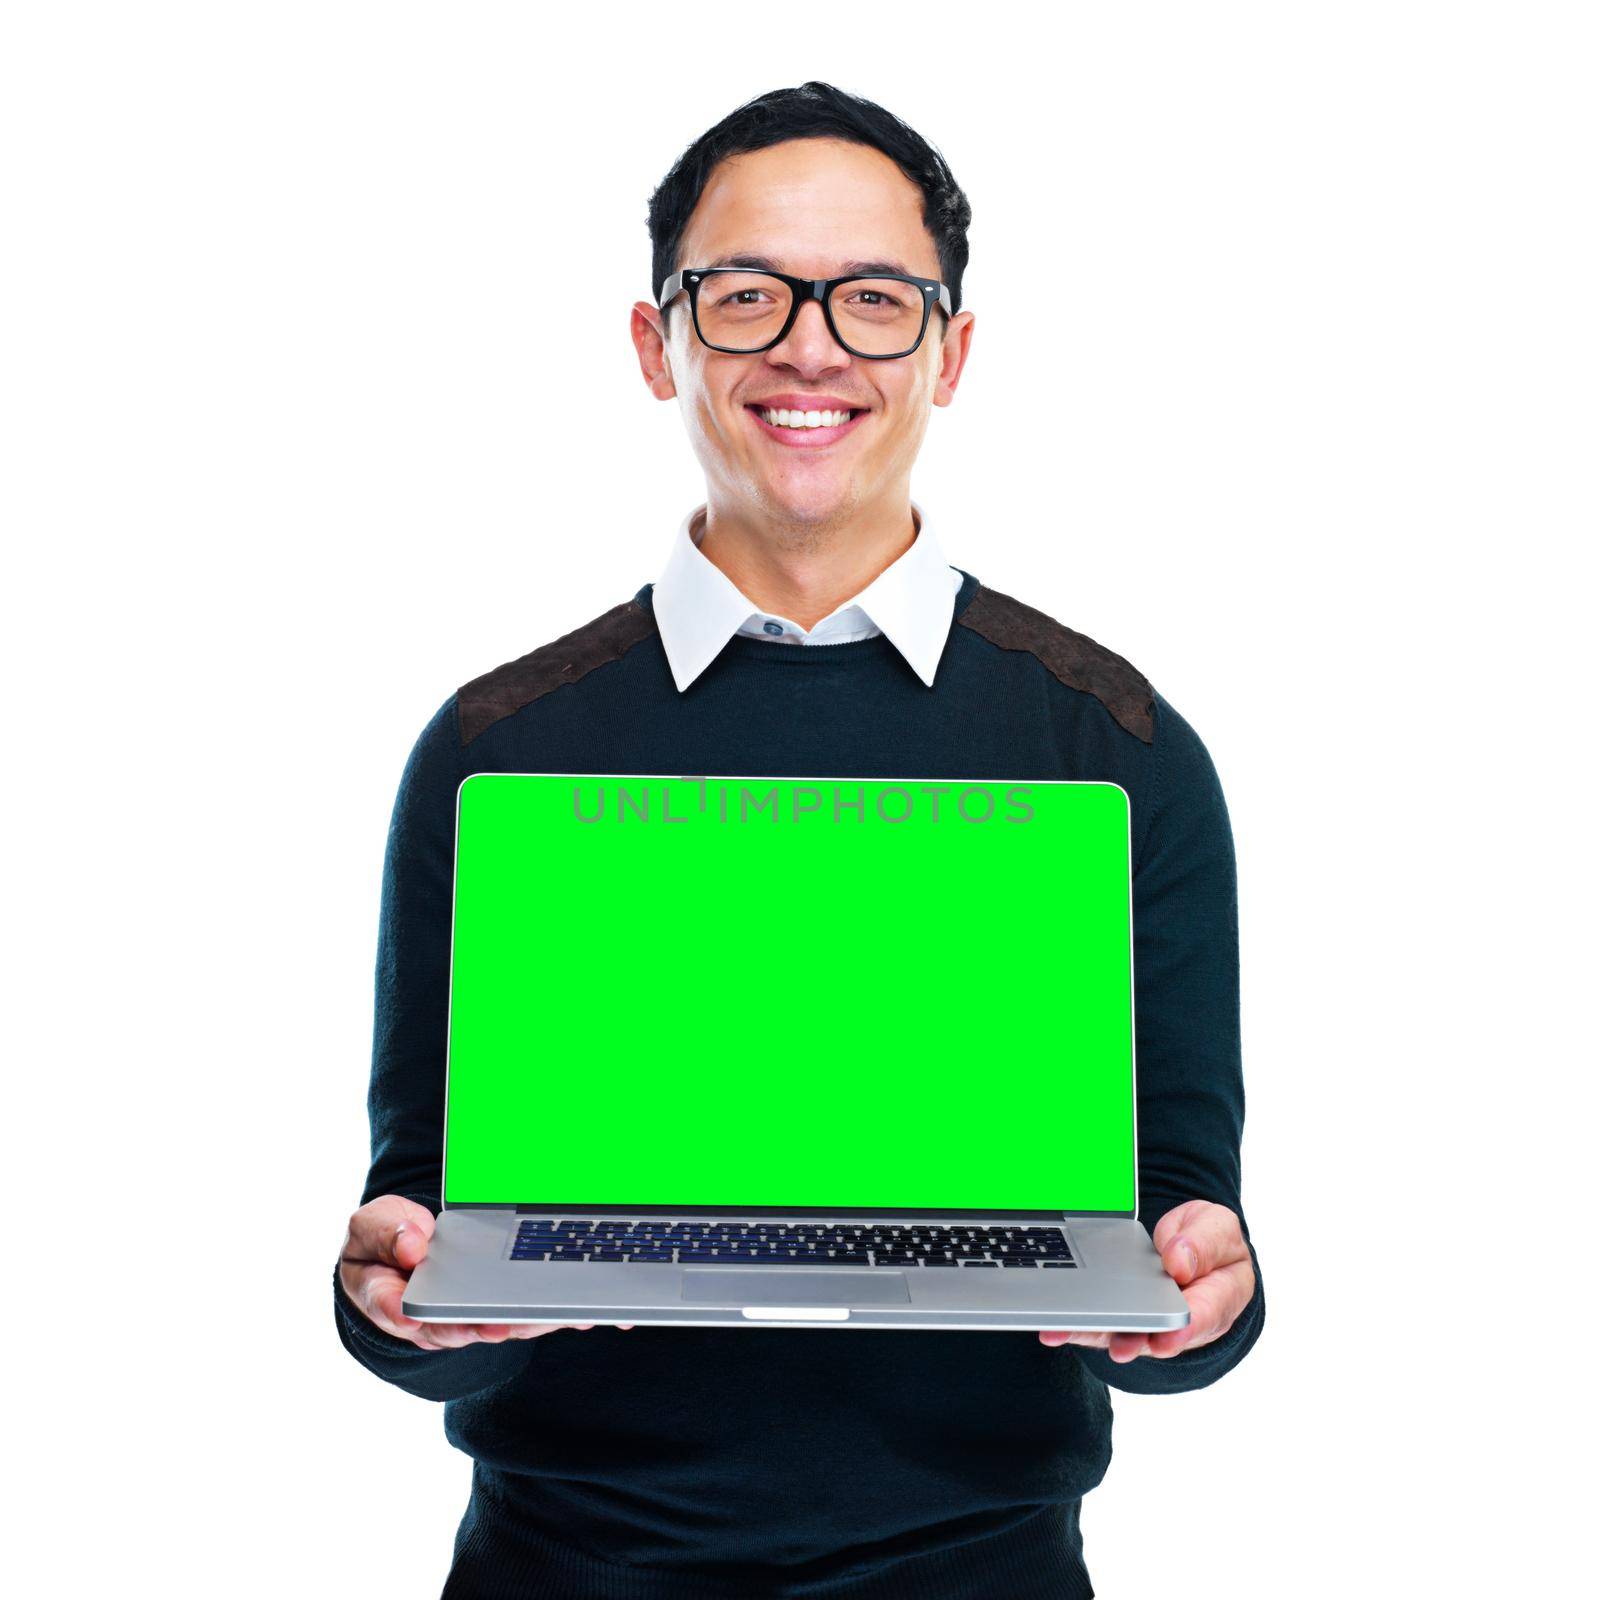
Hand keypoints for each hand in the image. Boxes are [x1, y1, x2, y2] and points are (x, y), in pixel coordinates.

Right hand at [338, 1195, 634, 1350]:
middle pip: (456, 1329)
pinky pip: (521, 1314)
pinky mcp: (496, 1308)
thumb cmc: (383, 1240)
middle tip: (504, 1324)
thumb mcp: (371, 1226)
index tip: (429, 1320)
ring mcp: (466, 1317)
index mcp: (390, 1298)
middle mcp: (430, 1318)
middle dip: (483, 1326)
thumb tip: (411, 1244)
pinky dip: (549, 1312)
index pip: (396, 1311)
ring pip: (497, 1326)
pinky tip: (578, 1310)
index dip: (412, 1316)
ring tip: (552, 1316)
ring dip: (525, 1323)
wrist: (400, 1250)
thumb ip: (386, 1233)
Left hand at [1038, 1199, 1254, 1362]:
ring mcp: (1149, 1320)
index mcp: (1216, 1297)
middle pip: (1157, 1335)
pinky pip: (1100, 1323)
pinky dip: (1076, 1325)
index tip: (1166, 1339)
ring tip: (1066, 1332)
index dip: (1183, 1330)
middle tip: (1118, 1347)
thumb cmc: (1210, 1242)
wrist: (1196, 1247)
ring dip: (1095, 1334)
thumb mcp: (1217, 1229)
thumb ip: (1204, 1244)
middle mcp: (1180, 1318)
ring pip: (1122, 1333)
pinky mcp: (1123, 1315)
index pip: (1203, 1315)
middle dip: (1134, 1340)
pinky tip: (1053, 1327)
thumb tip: (1179, 1262)